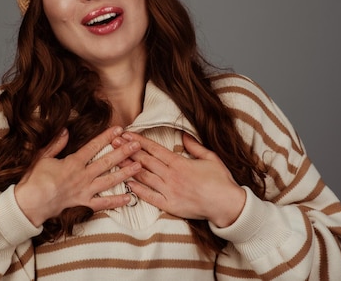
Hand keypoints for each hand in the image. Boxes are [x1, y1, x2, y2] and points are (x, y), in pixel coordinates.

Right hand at [14, 126, 141, 226]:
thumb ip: (56, 144)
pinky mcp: (83, 203)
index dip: (107, 136)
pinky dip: (116, 201)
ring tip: (139, 166)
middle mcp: (82, 176)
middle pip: (107, 162)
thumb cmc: (34, 179)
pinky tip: (129, 197)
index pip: (94, 146)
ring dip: (125, 173)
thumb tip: (65, 131)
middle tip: (137, 144)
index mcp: (73, 162)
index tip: (119, 128)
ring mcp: (85, 190)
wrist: (30, 203)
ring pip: (109, 181)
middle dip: (123, 152)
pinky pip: (102, 203)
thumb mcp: (43, 157)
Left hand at [115, 132, 245, 227]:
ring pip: (144, 177)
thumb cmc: (221, 180)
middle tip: (113, 142)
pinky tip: (126, 183)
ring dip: (128, 167)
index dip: (139, 141)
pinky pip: (150, 197)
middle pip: (145, 160)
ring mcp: (169, 191)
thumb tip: (183, 134)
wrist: (227, 205)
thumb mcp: (210, 157)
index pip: (154, 149)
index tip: (126, 134)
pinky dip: (138, 190)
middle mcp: (171, 176)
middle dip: (127, 150)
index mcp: (180, 163)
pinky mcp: (170, 206)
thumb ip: (194, 146)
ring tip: (114, 159)